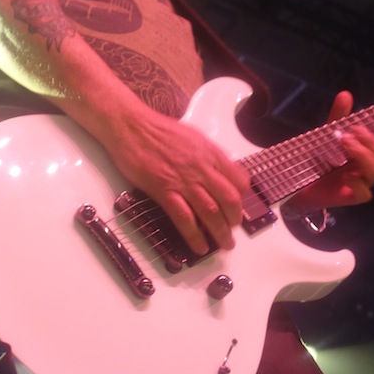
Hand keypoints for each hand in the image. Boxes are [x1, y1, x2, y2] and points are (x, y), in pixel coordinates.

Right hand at [103, 105, 249, 255]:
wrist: (131, 126)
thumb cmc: (158, 130)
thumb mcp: (192, 137)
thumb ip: (207, 155)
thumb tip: (217, 171)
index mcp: (210, 154)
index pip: (238, 180)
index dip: (242, 198)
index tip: (238, 208)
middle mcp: (201, 168)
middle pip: (229, 199)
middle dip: (235, 219)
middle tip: (233, 231)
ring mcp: (183, 180)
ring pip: (210, 211)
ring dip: (220, 232)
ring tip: (224, 245)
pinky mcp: (164, 190)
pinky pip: (184, 218)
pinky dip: (194, 236)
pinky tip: (199, 247)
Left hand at [295, 90, 373, 208]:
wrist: (297, 185)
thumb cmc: (317, 162)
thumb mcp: (327, 137)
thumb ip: (338, 118)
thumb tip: (345, 94)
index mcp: (363, 155)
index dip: (372, 137)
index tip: (355, 128)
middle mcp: (363, 170)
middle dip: (369, 145)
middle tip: (346, 136)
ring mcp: (358, 184)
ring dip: (364, 157)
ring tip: (344, 146)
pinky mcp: (348, 198)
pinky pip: (364, 194)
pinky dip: (358, 183)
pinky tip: (344, 175)